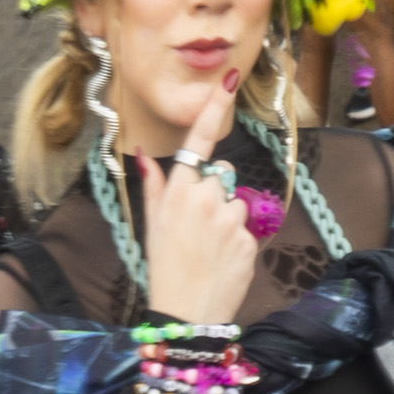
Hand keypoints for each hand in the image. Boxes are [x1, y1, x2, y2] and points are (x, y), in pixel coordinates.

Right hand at [136, 73, 259, 325]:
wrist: (186, 314)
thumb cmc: (163, 268)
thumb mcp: (151, 224)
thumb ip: (154, 185)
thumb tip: (144, 153)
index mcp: (178, 191)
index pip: (199, 141)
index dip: (214, 107)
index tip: (228, 79)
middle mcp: (205, 198)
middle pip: (222, 174)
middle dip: (214, 191)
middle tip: (197, 225)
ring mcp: (230, 218)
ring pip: (237, 201)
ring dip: (227, 218)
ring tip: (209, 246)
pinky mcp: (249, 238)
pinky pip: (248, 228)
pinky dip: (237, 240)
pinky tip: (222, 259)